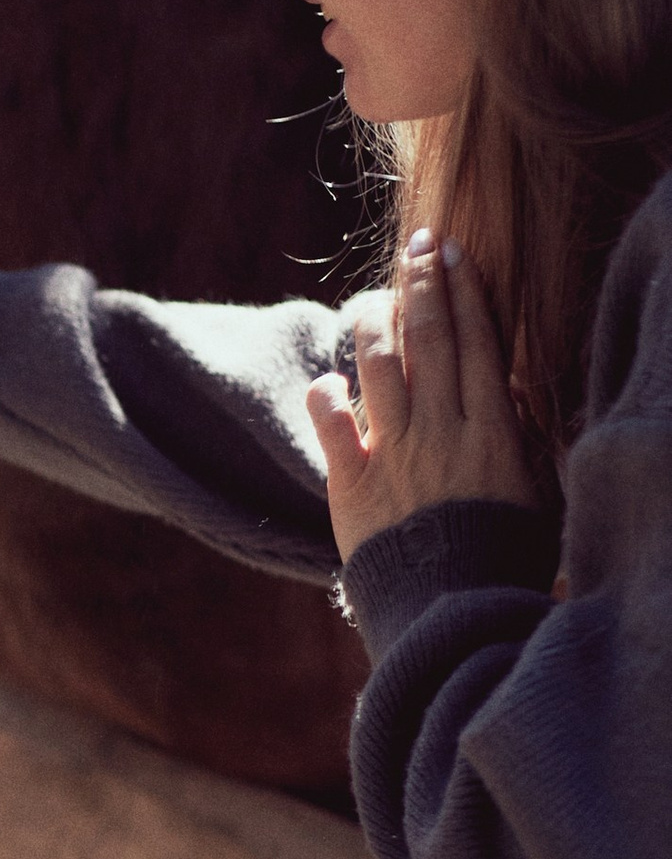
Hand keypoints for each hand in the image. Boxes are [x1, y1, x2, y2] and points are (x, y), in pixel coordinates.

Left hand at [307, 228, 544, 558]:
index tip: (453, 255)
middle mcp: (441, 433)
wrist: (455, 614)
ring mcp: (393, 456)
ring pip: (379, 369)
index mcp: (491, 433)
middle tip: (419, 244)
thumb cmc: (504, 559)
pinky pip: (330, 428)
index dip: (463, 294)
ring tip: (375, 300)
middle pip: (430, 342)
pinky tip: (328, 381)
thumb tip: (504, 395)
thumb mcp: (534, 495)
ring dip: (374, 325)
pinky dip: (325, 398)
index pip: (477, 345)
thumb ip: (517, 442)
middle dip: (423, 286)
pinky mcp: (352, 486)